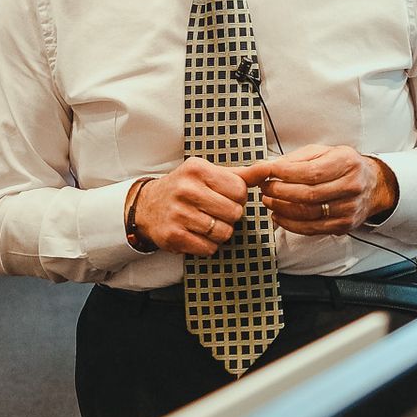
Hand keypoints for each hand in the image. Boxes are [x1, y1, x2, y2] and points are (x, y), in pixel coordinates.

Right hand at [131, 157, 249, 255]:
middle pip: (234, 213)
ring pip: (224, 232)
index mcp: (197, 169)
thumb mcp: (209, 174)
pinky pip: (209, 248)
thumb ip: (241, 174)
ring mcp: (178, 213)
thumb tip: (269, 169)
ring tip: (205, 223)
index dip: (237, 198)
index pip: (240, 190)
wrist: (147, 206)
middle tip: (214, 212)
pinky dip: (208, 245)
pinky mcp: (174, 236)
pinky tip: (197, 234)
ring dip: (219, 232)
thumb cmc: (185, 188)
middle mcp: (186, 189)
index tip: (224, 197)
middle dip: (229, 216)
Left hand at [244, 144, 396, 235]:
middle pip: (308, 194)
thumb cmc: (343, 165)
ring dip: (282, 208)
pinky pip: (312, 228)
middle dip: (280, 191)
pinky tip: (279, 215)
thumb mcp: (323, 152)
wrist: (373, 185)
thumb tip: (266, 165)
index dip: (285, 174)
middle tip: (264, 187)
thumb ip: (295, 158)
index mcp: (346, 162)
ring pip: (308, 213)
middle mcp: (351, 186)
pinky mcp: (344, 226)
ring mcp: (349, 209)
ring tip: (268, 200)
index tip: (267, 171)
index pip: (311, 171)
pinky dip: (290, 224)